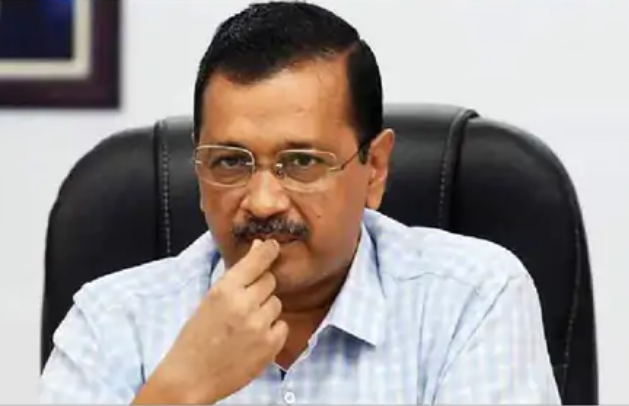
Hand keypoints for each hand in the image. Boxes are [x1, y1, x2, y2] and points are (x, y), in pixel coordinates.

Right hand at [133, 239, 287, 404]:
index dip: (267, 251)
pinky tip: (253, 338)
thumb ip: (235, 278)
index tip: (273, 246)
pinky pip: (282, 325)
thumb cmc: (196, 338)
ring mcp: (259, 326)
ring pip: (276, 303)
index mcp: (225, 290)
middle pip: (270, 281)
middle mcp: (244, 305)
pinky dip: (272, 330)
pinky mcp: (270, 345)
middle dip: (261, 288)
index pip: (256, 261)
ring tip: (245, 324)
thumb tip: (258, 248)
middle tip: (246, 302)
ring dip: (266, 309)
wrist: (191, 377)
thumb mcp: (209, 301)